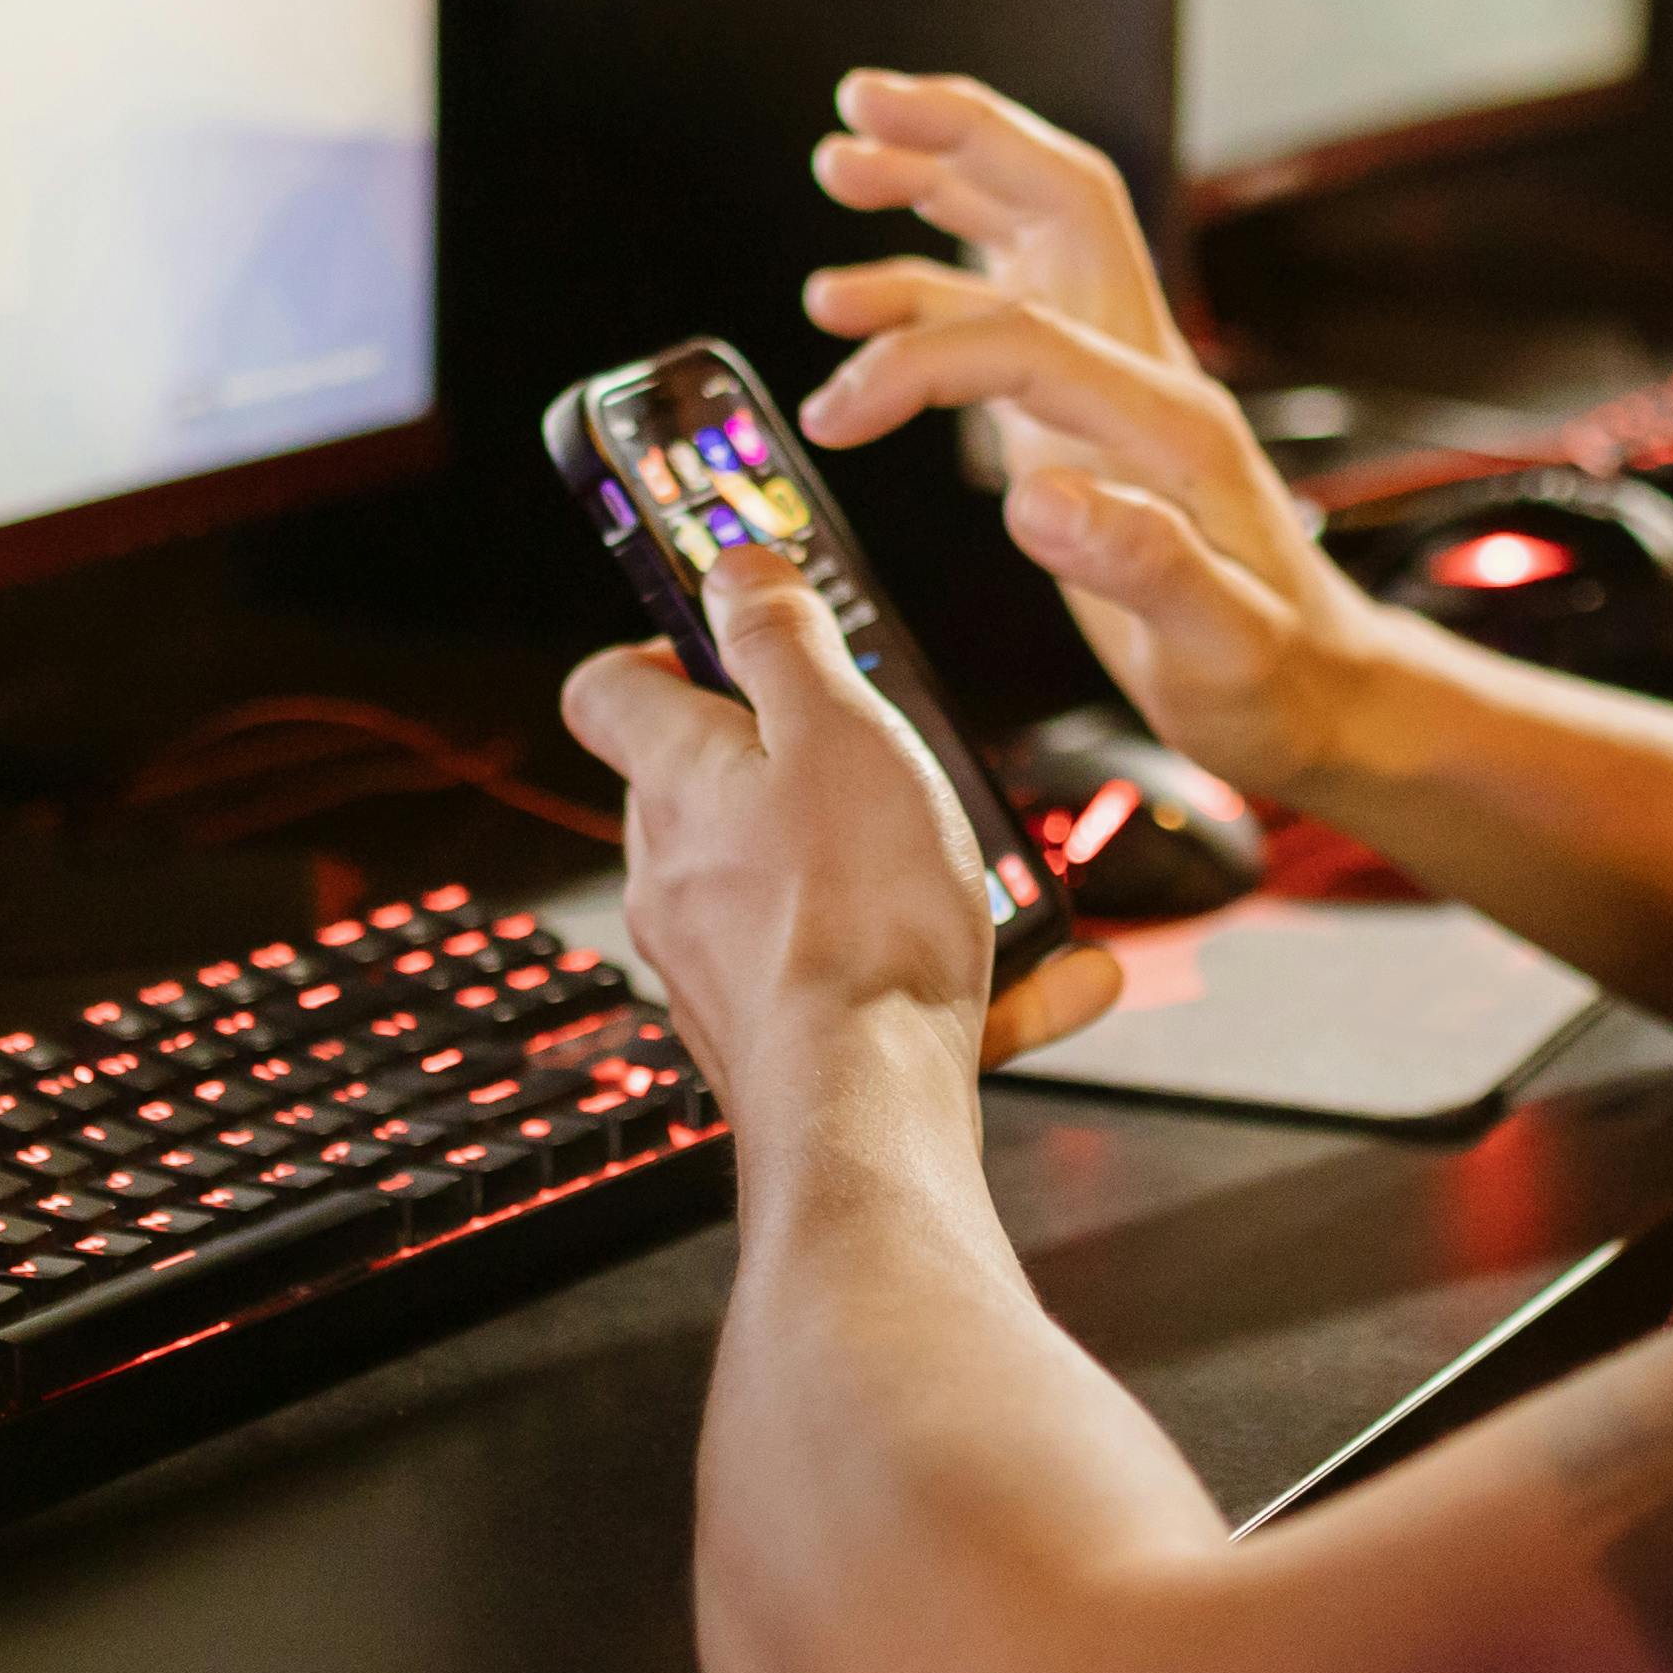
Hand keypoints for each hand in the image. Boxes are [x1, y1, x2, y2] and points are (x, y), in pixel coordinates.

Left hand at [561, 546, 1124, 1106]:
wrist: (865, 1106)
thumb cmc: (854, 913)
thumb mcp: (837, 726)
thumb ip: (783, 638)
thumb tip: (732, 566)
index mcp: (677, 782)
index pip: (610, 690)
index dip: (662, 649)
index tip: (732, 635)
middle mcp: (674, 875)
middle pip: (704, 789)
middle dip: (792, 763)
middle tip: (881, 749)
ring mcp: (716, 966)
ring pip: (791, 888)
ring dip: (884, 868)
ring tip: (980, 869)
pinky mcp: (774, 1039)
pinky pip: (857, 981)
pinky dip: (946, 970)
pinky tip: (1062, 974)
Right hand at [793, 71, 1403, 805]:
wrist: (1325, 695)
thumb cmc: (1272, 679)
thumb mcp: (1217, 647)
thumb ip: (1138, 565)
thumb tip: (1036, 499)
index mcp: (1171, 422)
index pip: (1028, 333)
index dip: (921, 353)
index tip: (841, 408)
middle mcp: (1148, 373)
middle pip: (1058, 200)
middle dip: (959, 137)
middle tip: (858, 105)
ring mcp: (1119, 384)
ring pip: (1030, 232)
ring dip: (938, 182)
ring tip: (842, 162)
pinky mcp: (1091, 414)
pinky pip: (1009, 306)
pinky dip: (931, 279)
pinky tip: (864, 292)